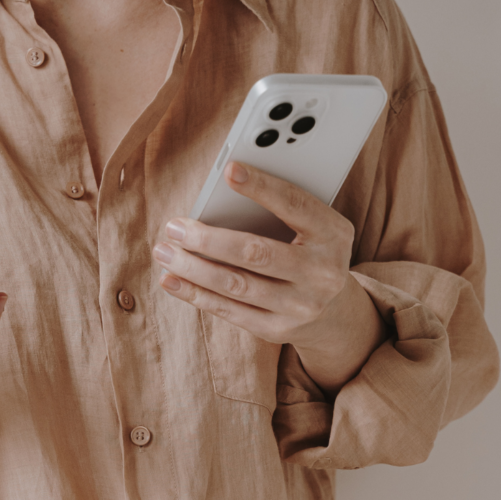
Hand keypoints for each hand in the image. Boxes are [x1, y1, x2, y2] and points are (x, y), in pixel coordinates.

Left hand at [153, 161, 386, 394]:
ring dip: (192, 268)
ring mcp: (300, 305)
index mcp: (333, 234)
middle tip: (174, 227)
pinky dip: (195, 294)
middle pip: (256, 253)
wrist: (336, 312)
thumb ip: (281, 211)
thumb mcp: (315, 228)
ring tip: (164, 252)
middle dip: (209, 240)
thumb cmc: (311, 252)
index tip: (229, 170)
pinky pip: (229, 310)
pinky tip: (171, 280)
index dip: (263, 187)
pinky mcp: (277, 329)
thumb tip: (221, 197)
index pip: (295, 205)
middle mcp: (321, 273)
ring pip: (236, 284)